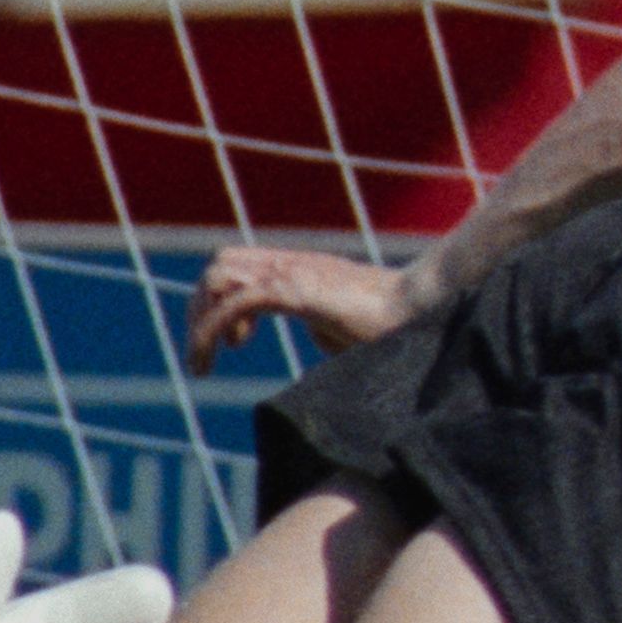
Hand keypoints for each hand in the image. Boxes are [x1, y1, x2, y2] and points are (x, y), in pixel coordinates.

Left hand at [185, 245, 418, 368]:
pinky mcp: (296, 291)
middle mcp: (289, 263)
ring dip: (202, 319)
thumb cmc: (390, 324)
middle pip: (220, 264)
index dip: (222, 300)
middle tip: (210, 353)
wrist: (419, 308)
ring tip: (207, 359)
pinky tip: (215, 359)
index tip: (236, 342)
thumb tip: (311, 338)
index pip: (238, 263)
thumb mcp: (341, 326)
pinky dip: (213, 331)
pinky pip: (236, 303)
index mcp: (298, 268)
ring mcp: (291, 273)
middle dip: (202, 309)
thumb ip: (318, 326)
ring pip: (219, 276)